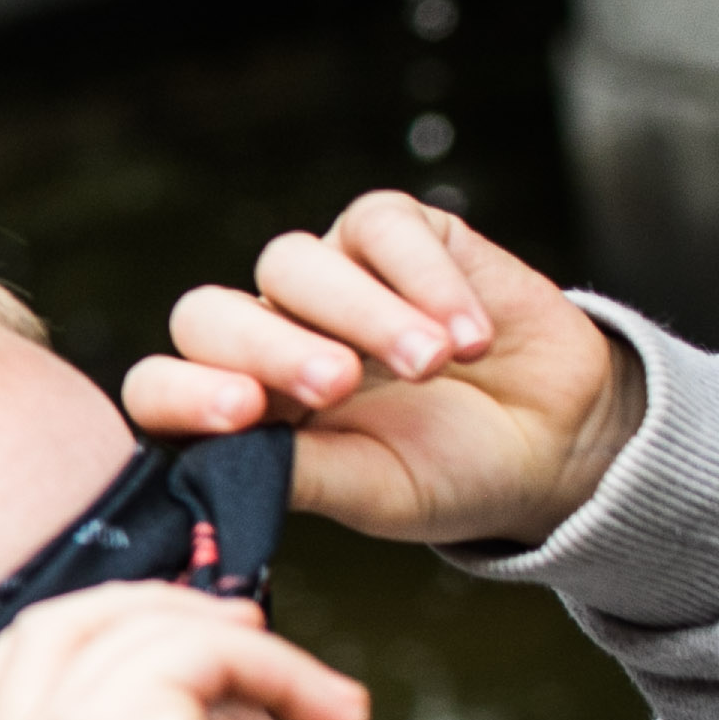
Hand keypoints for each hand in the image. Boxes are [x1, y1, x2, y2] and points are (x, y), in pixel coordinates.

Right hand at [0, 584, 365, 719]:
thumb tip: (204, 644)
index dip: (94, 643)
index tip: (187, 649)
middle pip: (47, 632)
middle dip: (151, 613)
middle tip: (247, 634)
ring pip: (126, 630)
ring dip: (237, 645)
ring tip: (319, 702)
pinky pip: (191, 647)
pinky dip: (275, 665)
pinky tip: (333, 719)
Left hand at [120, 190, 646, 549]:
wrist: (558, 440)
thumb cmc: (450, 474)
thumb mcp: (376, 492)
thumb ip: (300, 475)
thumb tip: (217, 467)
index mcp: (240, 409)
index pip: (160, 387)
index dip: (179, 393)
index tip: (238, 414)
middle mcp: (266, 335)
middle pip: (209, 315)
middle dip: (268, 347)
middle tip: (338, 385)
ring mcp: (326, 277)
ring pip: (289, 264)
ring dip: (360, 311)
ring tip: (432, 362)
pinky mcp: (396, 232)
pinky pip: (380, 226)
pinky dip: (427, 279)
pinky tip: (472, 335)